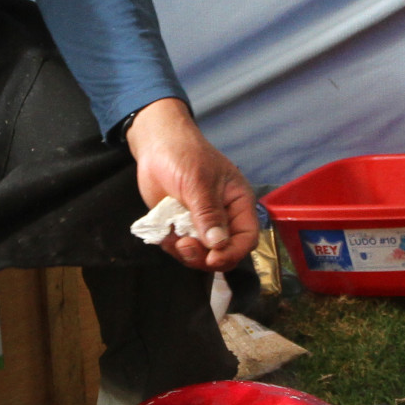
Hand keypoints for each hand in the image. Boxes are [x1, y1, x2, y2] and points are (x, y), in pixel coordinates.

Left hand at [125, 98, 257, 272]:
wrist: (157, 146)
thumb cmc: (185, 156)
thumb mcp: (199, 183)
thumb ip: (208, 213)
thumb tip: (218, 244)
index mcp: (238, 204)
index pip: (247, 238)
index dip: (233, 252)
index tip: (212, 258)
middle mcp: (223, 218)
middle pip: (224, 252)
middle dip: (205, 257)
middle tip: (184, 246)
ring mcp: (201, 224)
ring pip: (201, 255)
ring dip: (186, 253)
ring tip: (173, 237)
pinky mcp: (181, 227)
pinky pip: (180, 248)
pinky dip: (172, 246)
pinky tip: (165, 232)